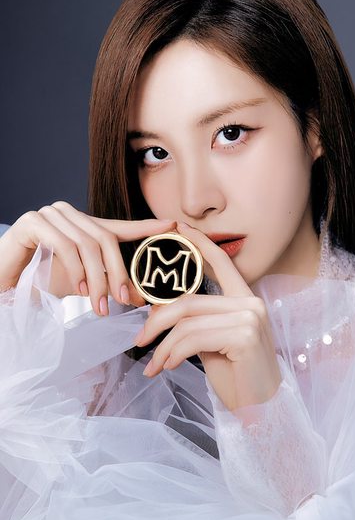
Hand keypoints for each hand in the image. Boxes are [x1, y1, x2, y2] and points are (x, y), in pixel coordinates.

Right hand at [0, 201, 175, 315]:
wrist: (4, 284)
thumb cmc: (41, 282)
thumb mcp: (84, 283)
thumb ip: (109, 283)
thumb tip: (142, 297)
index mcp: (83, 226)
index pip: (119, 226)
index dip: (147, 226)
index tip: (174, 225)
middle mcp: (69, 214)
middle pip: (105, 240)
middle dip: (119, 273)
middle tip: (125, 302)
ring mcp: (50, 215)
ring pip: (87, 245)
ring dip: (98, 279)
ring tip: (99, 305)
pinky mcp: (32, 222)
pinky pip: (64, 244)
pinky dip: (76, 269)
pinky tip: (80, 289)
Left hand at [134, 221, 282, 411]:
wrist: (261, 411)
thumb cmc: (237, 377)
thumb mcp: (213, 343)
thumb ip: (196, 321)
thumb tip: (159, 311)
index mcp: (246, 300)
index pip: (221, 262)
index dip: (199, 243)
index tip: (178, 228)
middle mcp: (251, 303)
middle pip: (189, 300)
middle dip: (157, 320)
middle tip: (139, 340)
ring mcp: (250, 319)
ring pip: (187, 322)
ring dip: (162, 346)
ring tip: (154, 365)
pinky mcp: (244, 337)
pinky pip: (193, 339)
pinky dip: (172, 355)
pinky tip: (168, 368)